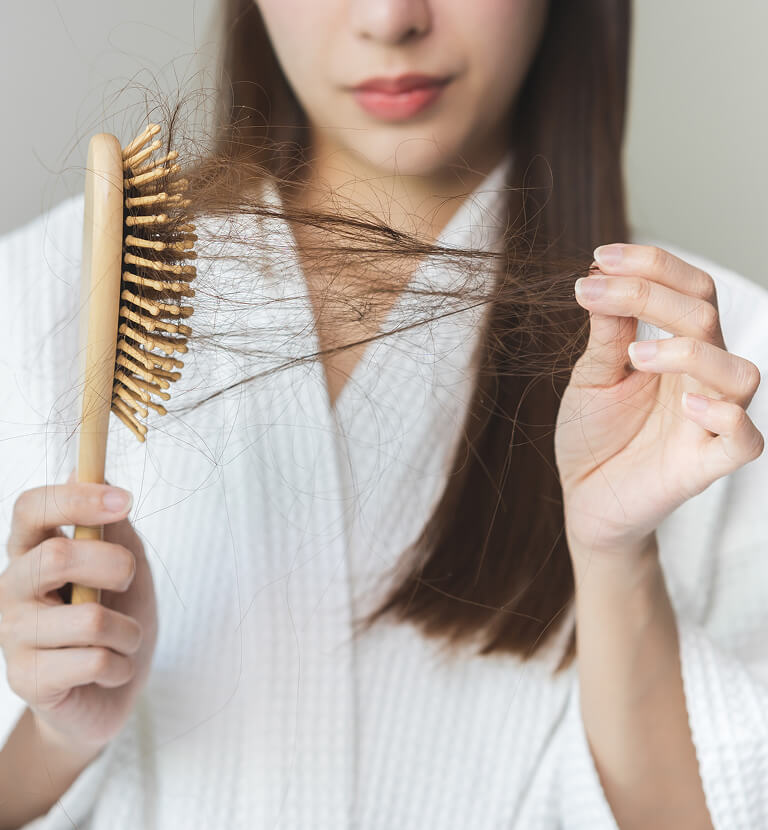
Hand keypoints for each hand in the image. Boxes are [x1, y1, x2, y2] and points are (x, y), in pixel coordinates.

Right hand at [0, 475, 157, 753]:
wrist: (112, 690)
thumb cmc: (118, 617)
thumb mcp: (127, 563)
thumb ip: (112, 525)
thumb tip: (82, 469)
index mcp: (32, 551)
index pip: (29, 508)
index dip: (75, 498)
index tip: (126, 499)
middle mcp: (12, 588)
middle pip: (57, 557)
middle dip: (115, 566)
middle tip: (129, 582)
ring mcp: (13, 635)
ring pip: (89, 618)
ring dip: (129, 630)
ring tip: (125, 639)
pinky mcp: (26, 680)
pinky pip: (95, 662)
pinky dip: (121, 665)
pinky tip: (112, 670)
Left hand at [555, 243, 763, 565]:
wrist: (583, 498)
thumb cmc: (592, 435)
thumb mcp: (592, 377)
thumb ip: (607, 334)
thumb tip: (604, 276)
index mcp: (676, 351)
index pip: (689, 291)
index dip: (653, 265)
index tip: (599, 257)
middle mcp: (698, 380)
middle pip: (707, 318)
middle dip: (652, 293)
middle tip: (593, 291)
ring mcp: (706, 422)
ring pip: (738, 373)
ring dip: (689, 352)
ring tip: (635, 355)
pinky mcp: (704, 465)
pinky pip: (744, 440)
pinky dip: (725, 419)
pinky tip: (687, 408)